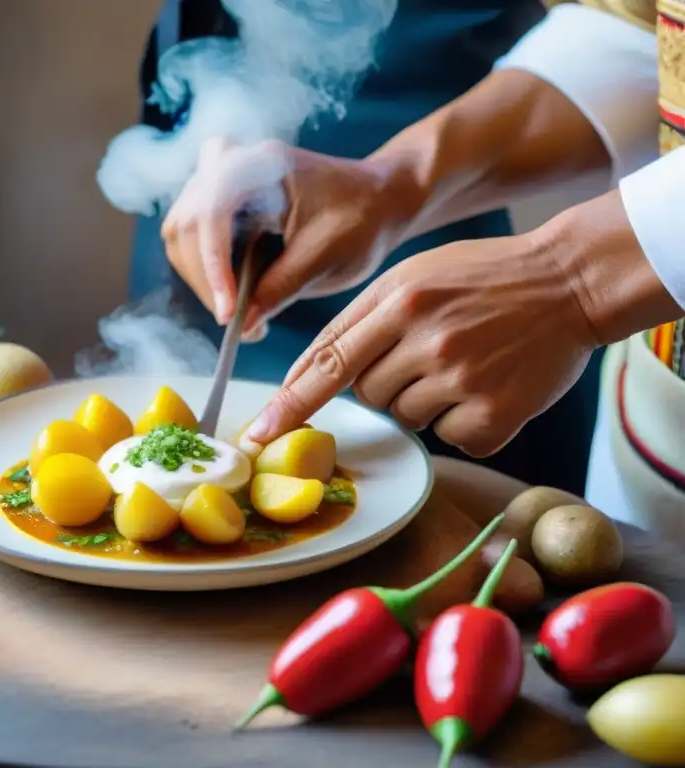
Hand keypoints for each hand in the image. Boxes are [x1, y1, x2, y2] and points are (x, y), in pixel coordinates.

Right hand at [160, 138, 420, 336]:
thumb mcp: (327, 257)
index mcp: (261, 164)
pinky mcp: (221, 202)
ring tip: (240, 312)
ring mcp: (221, 180)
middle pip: (187, 223)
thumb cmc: (362, 216)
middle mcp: (232, 163)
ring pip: (182, 231)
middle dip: (204, 278)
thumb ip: (281, 288)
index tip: (228, 313)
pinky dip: (209, 271)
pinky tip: (239, 295)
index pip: (213, 213)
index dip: (214, 267)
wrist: (380, 199)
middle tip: (236, 322)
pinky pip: (194, 238)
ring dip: (202, 277)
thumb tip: (242, 324)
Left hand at [241, 230, 600, 457]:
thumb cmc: (483, 277)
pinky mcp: (495, 416)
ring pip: (405, 417)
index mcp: (400, 299)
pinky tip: (489, 384)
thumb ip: (362, 319)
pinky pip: (449, 437)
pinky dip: (463, 420)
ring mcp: (461, 379)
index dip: (289, 403)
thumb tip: (309, 374)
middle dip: (384, 380)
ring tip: (465, 361)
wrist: (570, 281)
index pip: (327, 361)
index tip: (258, 435)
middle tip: (430, 350)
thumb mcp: (414, 275)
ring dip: (424, 399)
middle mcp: (426, 339)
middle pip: (365, 395)